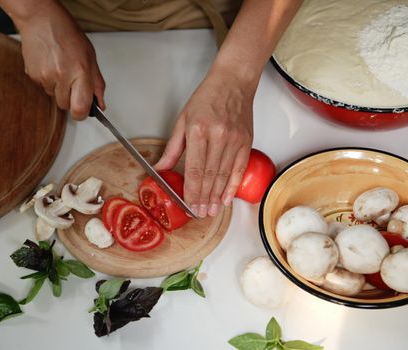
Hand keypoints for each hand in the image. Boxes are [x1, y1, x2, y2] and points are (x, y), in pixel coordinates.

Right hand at [15, 2, 104, 118]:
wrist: (41, 20)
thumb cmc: (67, 35)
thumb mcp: (90, 57)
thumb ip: (97, 84)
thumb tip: (100, 104)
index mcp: (80, 72)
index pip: (80, 108)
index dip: (82, 114)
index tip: (83, 111)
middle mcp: (62, 76)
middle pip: (66, 106)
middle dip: (70, 100)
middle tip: (72, 82)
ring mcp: (46, 77)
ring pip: (54, 97)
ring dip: (59, 89)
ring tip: (60, 68)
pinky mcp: (33, 76)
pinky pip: (44, 88)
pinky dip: (48, 81)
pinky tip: (50, 65)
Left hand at [155, 67, 253, 217]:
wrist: (233, 82)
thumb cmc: (207, 97)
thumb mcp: (182, 120)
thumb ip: (172, 148)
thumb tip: (161, 169)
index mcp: (199, 130)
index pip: (195, 169)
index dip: (192, 191)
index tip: (189, 205)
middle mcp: (218, 136)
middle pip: (210, 176)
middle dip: (203, 198)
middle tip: (199, 213)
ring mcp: (234, 140)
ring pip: (224, 175)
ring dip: (217, 196)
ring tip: (211, 210)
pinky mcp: (246, 142)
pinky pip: (239, 169)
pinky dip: (232, 186)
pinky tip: (226, 198)